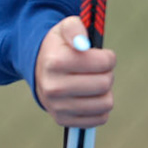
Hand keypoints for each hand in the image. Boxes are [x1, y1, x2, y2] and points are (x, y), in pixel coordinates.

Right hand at [35, 14, 115, 128]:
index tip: (102, 56)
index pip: (103, 63)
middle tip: (97, 70)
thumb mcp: (64, 29)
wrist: (38, 70)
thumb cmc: (58, 49)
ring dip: (105, 92)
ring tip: (93, 83)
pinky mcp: (64, 120)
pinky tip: (90, 97)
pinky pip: (100, 118)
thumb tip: (83, 43)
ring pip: (106, 103)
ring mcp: (58, 107)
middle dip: (106, 74)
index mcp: (55, 61)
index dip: (108, 57)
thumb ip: (75, 27)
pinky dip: (100, 108)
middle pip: (105, 83)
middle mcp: (54, 87)